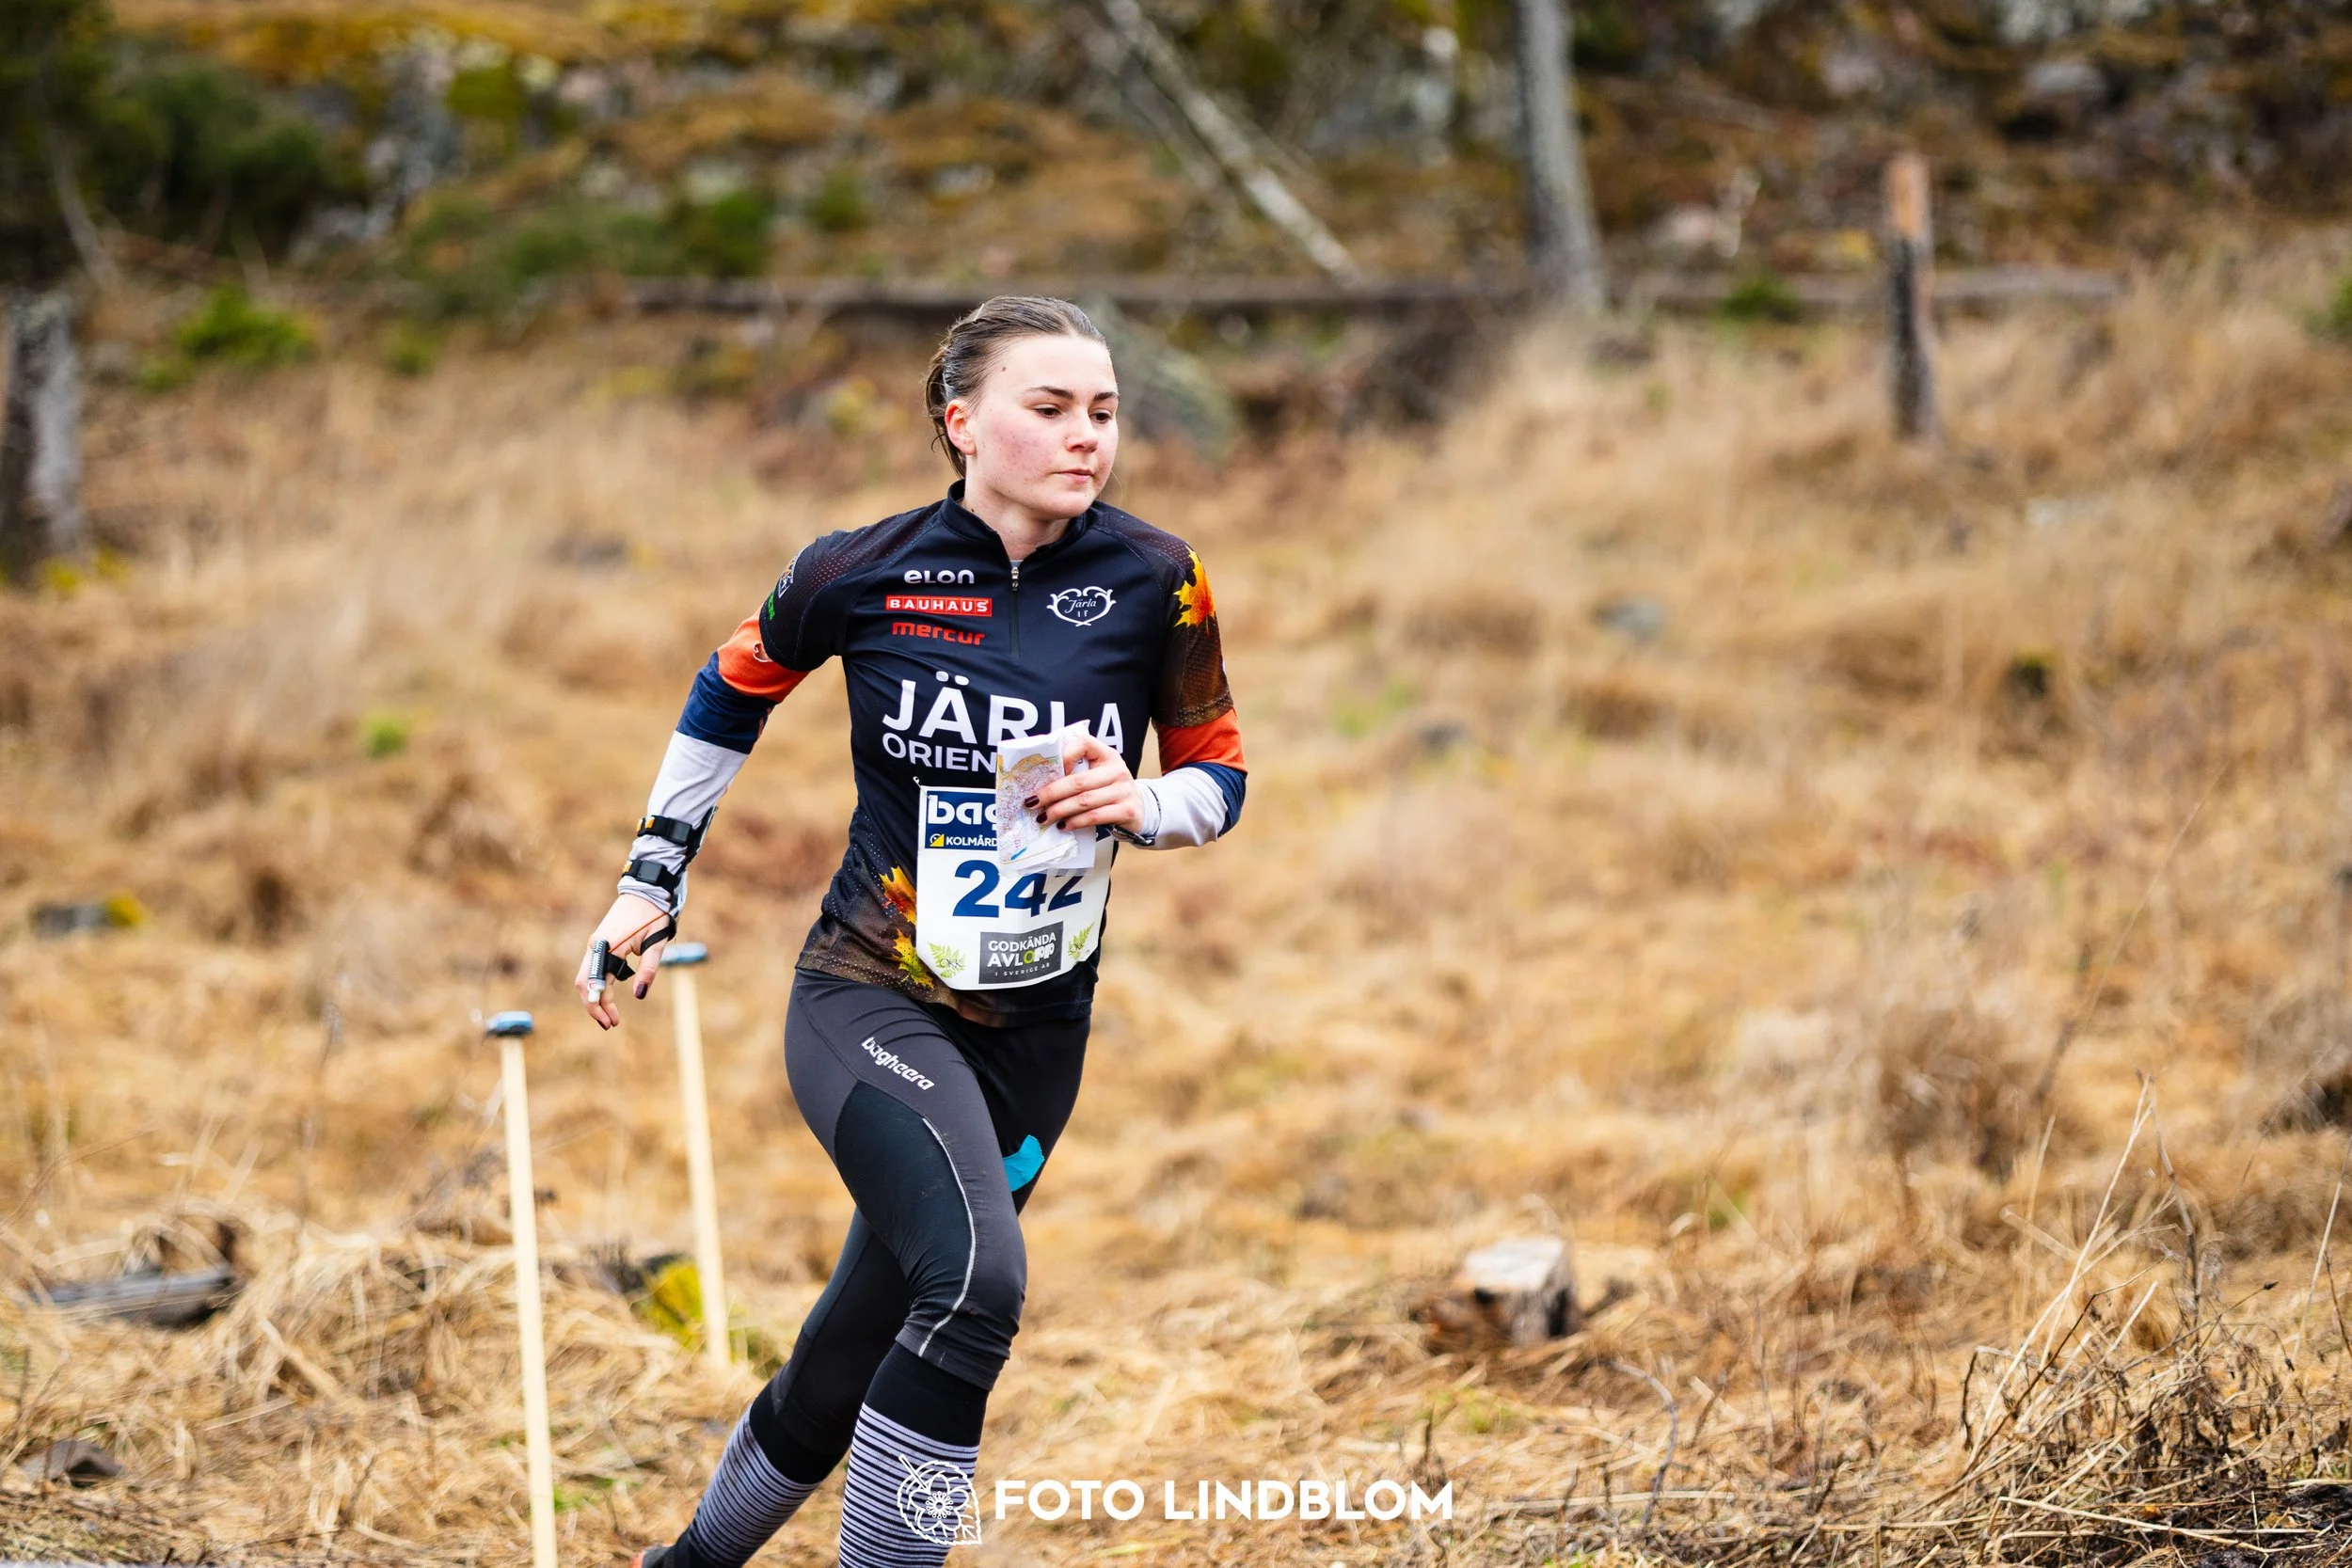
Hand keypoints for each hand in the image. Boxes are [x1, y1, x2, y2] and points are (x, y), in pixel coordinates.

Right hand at [575, 892, 671, 1029]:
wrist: (648, 889)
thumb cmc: (655, 913)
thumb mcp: (657, 942)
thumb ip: (648, 969)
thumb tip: (640, 996)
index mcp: (608, 946)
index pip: (595, 985)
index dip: (601, 1007)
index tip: (612, 1023)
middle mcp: (596, 945)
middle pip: (584, 984)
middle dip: (594, 1007)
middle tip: (610, 1024)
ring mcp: (595, 943)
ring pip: (586, 977)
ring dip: (595, 997)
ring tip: (610, 1014)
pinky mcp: (600, 942)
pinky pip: (592, 969)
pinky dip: (597, 985)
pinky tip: (609, 996)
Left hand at [1026, 730, 1142, 832]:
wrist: (1141, 809)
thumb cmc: (1110, 789)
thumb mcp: (1099, 773)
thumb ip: (1077, 771)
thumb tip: (1040, 781)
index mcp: (1107, 755)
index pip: (1084, 744)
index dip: (1064, 755)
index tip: (1047, 770)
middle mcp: (1117, 770)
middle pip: (1078, 781)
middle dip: (1051, 793)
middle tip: (1032, 802)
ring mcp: (1123, 790)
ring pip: (1083, 801)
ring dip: (1059, 811)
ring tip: (1043, 817)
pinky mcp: (1126, 810)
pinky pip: (1094, 817)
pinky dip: (1075, 822)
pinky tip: (1063, 826)